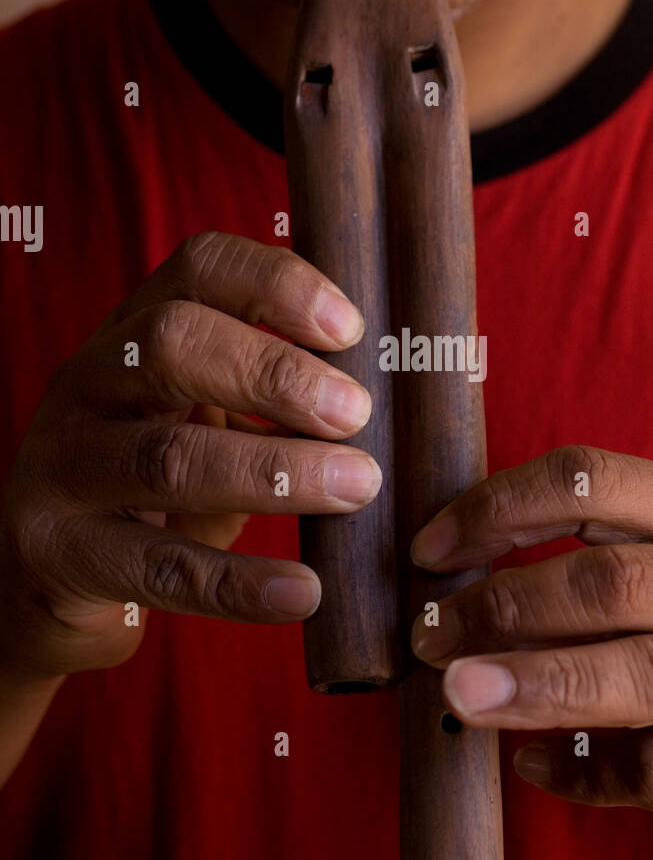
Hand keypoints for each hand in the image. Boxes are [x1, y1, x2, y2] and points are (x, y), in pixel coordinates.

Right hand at [0, 231, 380, 679]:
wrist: (41, 576)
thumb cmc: (155, 483)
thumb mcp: (199, 413)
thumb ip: (269, 390)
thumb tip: (403, 385)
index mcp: (131, 331)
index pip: (196, 268)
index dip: (275, 285)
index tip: (351, 328)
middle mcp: (87, 383)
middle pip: (172, 344)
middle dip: (275, 373)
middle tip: (358, 413)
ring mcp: (63, 468)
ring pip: (167, 458)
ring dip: (275, 471)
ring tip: (357, 486)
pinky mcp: (61, 553)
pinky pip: (159, 568)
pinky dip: (238, 583)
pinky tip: (302, 591)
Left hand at [410, 445, 652, 841]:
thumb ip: (576, 558)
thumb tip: (442, 576)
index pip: (595, 480)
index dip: (501, 508)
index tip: (430, 551)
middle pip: (613, 583)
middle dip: (505, 606)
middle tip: (429, 638)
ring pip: (644, 676)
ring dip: (537, 684)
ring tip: (460, 694)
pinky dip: (579, 770)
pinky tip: (532, 764)